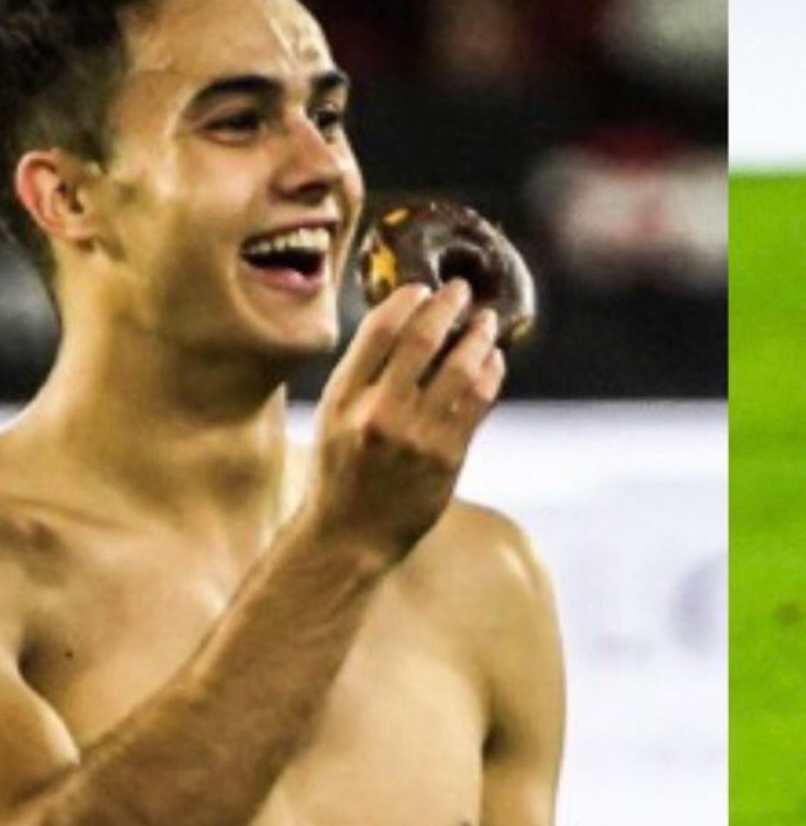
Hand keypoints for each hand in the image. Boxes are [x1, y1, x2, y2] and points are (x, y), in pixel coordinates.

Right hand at [302, 280, 506, 566]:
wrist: (349, 536)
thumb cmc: (338, 474)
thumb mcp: (332, 420)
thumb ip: (360, 379)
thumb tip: (400, 328)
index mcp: (344, 398)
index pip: (377, 332)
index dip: (404, 302)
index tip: (421, 288)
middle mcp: (378, 412)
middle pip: (421, 341)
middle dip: (446, 306)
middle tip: (460, 290)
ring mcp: (415, 436)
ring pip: (458, 368)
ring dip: (478, 336)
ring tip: (486, 321)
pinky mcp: (447, 457)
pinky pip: (477, 402)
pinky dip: (490, 373)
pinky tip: (494, 360)